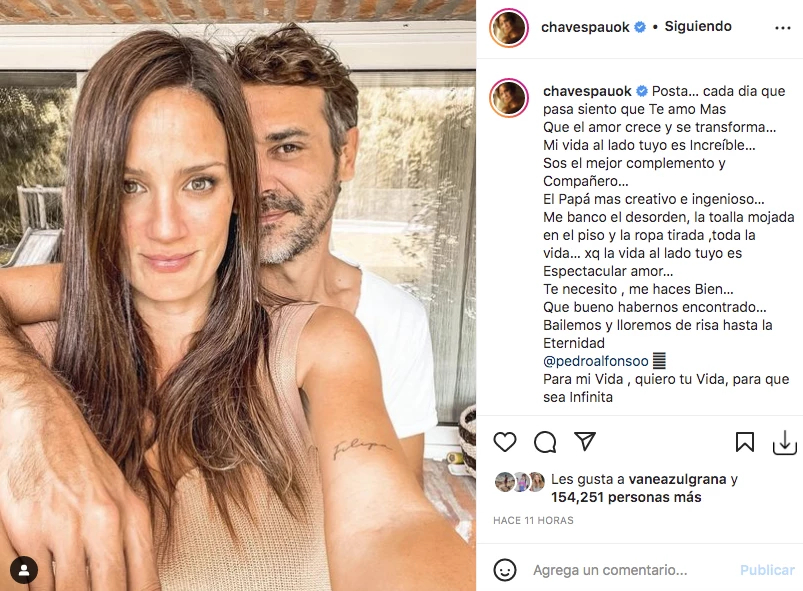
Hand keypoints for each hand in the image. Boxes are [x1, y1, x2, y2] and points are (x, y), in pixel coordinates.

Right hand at [0, 379, 159, 590]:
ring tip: (62, 583)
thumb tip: (140, 585)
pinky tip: (37, 581)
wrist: (38, 417)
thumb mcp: (119, 491)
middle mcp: (103, 522)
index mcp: (132, 514)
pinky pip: (31, 583)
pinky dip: (34, 588)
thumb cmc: (78, 458)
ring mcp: (64, 527)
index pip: (143, 582)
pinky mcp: (26, 531)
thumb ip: (130, 537)